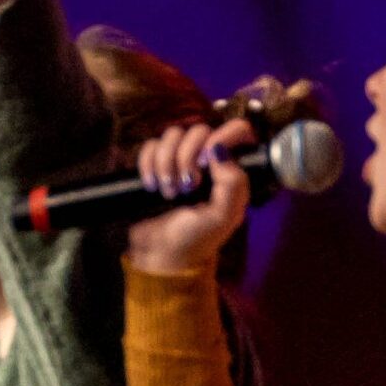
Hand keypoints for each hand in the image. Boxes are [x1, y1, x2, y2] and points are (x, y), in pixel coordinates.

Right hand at [125, 117, 256, 273]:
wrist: (161, 255)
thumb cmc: (196, 239)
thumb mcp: (223, 216)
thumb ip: (233, 183)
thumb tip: (218, 149)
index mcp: (230, 170)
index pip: (237, 130)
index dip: (221, 137)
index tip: (206, 161)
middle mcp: (207, 161)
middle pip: (198, 130)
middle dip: (187, 158)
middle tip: (186, 187)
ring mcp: (180, 161)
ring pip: (172, 135)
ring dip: (166, 164)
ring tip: (168, 192)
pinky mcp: (156, 165)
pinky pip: (151, 146)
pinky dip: (148, 164)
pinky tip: (152, 186)